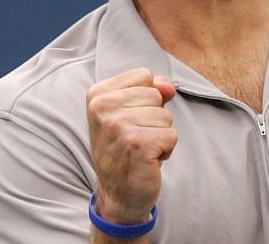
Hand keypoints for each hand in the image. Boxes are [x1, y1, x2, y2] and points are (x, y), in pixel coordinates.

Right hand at [87, 68, 177, 225]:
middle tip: (135, 137)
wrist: (117, 192)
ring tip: (141, 148)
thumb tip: (168, 87)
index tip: (129, 118)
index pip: (144, 75)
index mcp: (98, 94)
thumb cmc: (124, 148)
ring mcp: (118, 125)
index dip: (146, 98)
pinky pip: (171, 135)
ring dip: (160, 135)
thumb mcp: (129, 112)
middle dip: (154, 117)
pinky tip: (147, 159)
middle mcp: (103, 106)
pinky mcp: (137, 144)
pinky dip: (166, 150)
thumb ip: (149, 91)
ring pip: (166, 116)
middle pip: (156, 94)